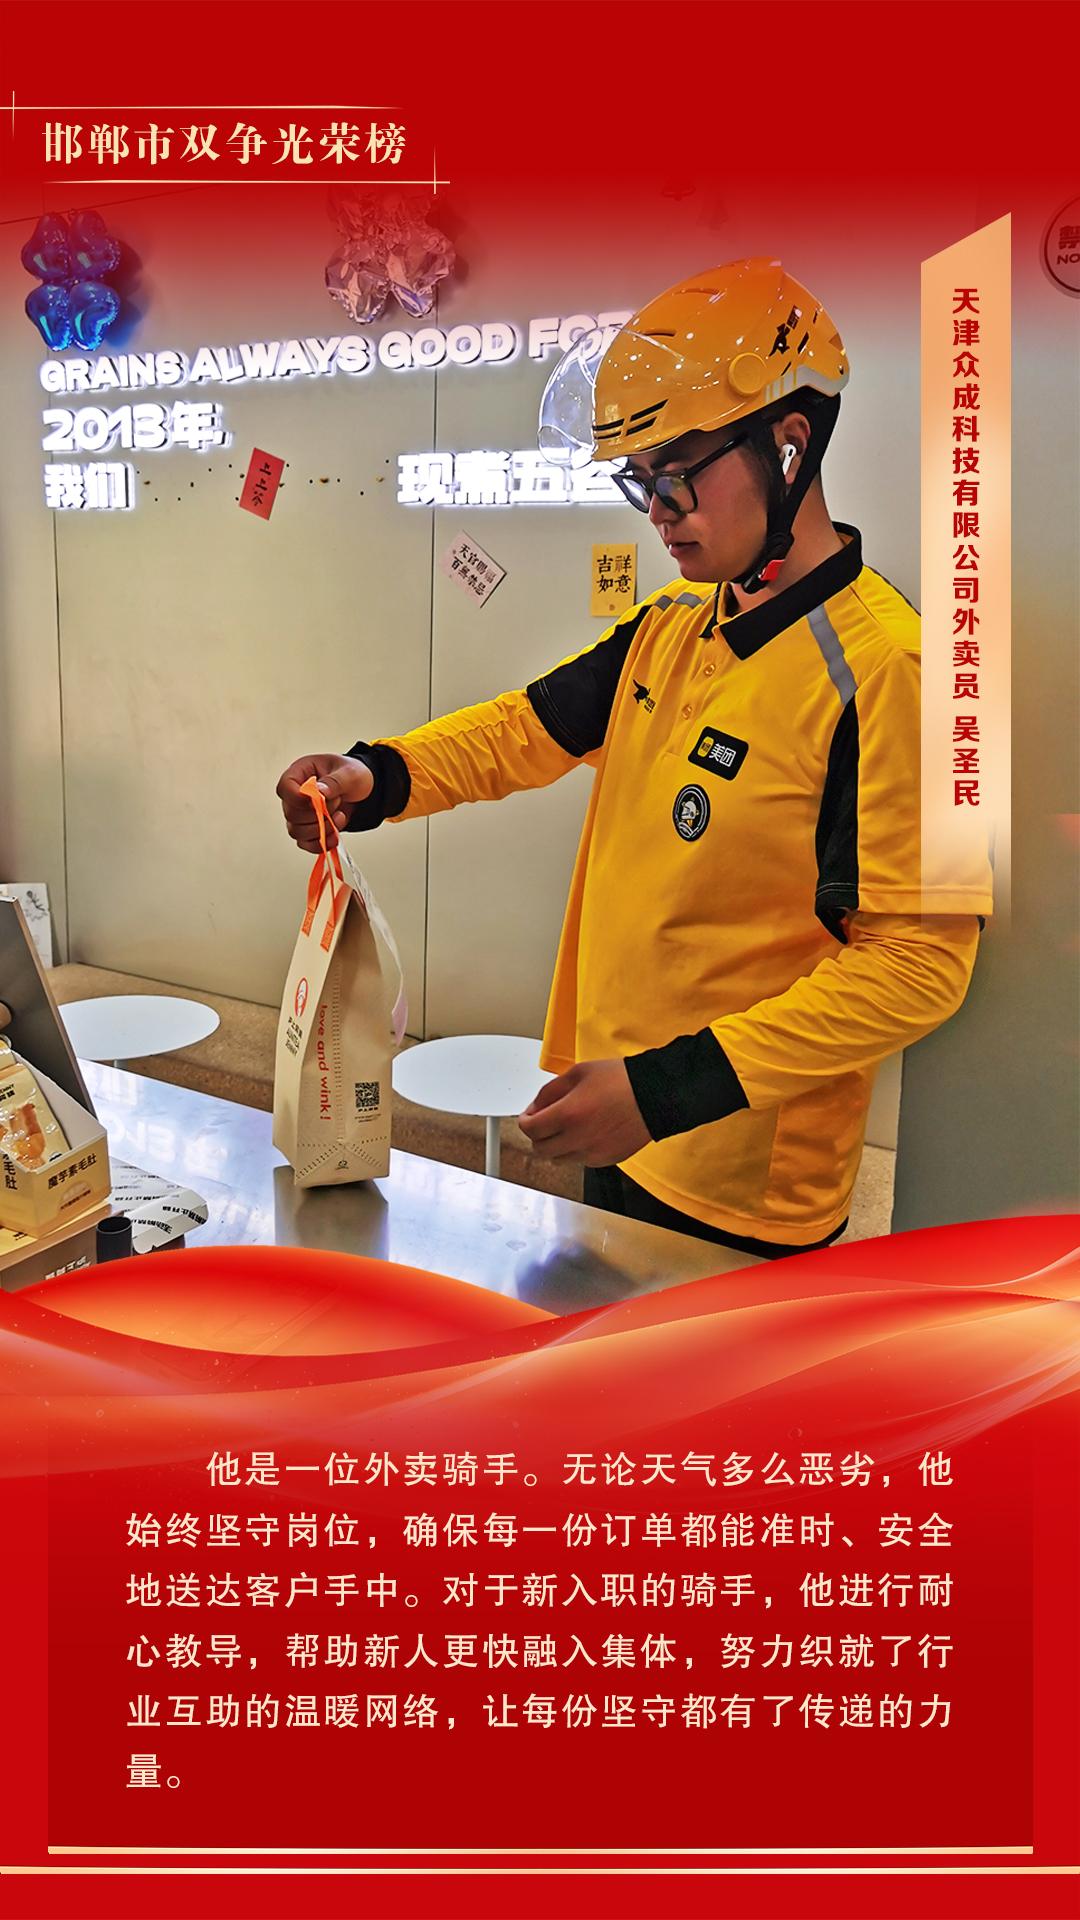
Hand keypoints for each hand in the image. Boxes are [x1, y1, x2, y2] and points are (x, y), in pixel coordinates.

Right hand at [276, 753, 374, 852]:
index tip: (317, 800)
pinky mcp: (308, 830)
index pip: (284, 787)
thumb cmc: (351, 776)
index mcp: (300, 773)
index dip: (297, 798)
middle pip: (291, 814)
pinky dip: (321, 843)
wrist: (361, 792)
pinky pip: (306, 843)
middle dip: (317, 814)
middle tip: (337, 803)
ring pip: (297, 831)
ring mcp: (300, 814)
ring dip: (321, 829)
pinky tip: (335, 835)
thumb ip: (334, 782)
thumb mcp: (349, 773)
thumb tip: (319, 792)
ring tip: (339, 816)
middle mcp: (295, 795)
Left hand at [518, 1059, 651, 1166]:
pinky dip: (577, 1151)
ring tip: (569, 1127)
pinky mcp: (606, 1160)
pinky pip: (580, 1161)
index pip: (530, 1129)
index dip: (525, 1121)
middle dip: (538, 1135)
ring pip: (559, 1159)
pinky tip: (587, 1133)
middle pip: (540, 1149)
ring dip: (556, 1145)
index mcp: (568, 1114)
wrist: (655, 1096)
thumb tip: (535, 1107)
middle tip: (545, 1122)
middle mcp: (577, 1138)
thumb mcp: (578, 1073)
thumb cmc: (621, 1080)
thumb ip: (550, 1091)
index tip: (529, 1116)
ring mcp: (592, 1153)